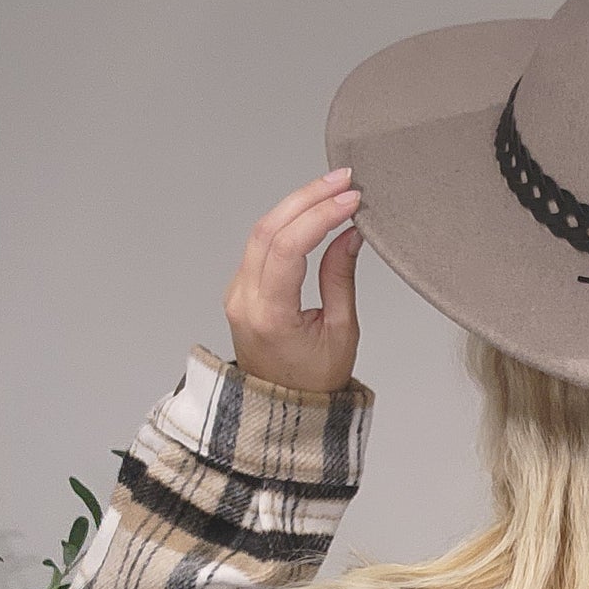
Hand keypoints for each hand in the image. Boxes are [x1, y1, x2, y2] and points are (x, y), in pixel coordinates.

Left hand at [221, 167, 363, 392]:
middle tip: (344, 180)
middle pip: (269, 228)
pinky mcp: (241, 287)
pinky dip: (288, 220)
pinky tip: (313, 209)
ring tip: (333, 187)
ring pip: (261, 230)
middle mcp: (244, 299)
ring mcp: (237, 291)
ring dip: (298, 203)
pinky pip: (260, 243)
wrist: (282, 408)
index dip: (321, 216)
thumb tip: (349, 233)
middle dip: (309, 197)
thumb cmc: (314, 381)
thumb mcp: (341, 332)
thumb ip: (341, 278)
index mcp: (268, 315)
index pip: (289, 247)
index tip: (351, 200)